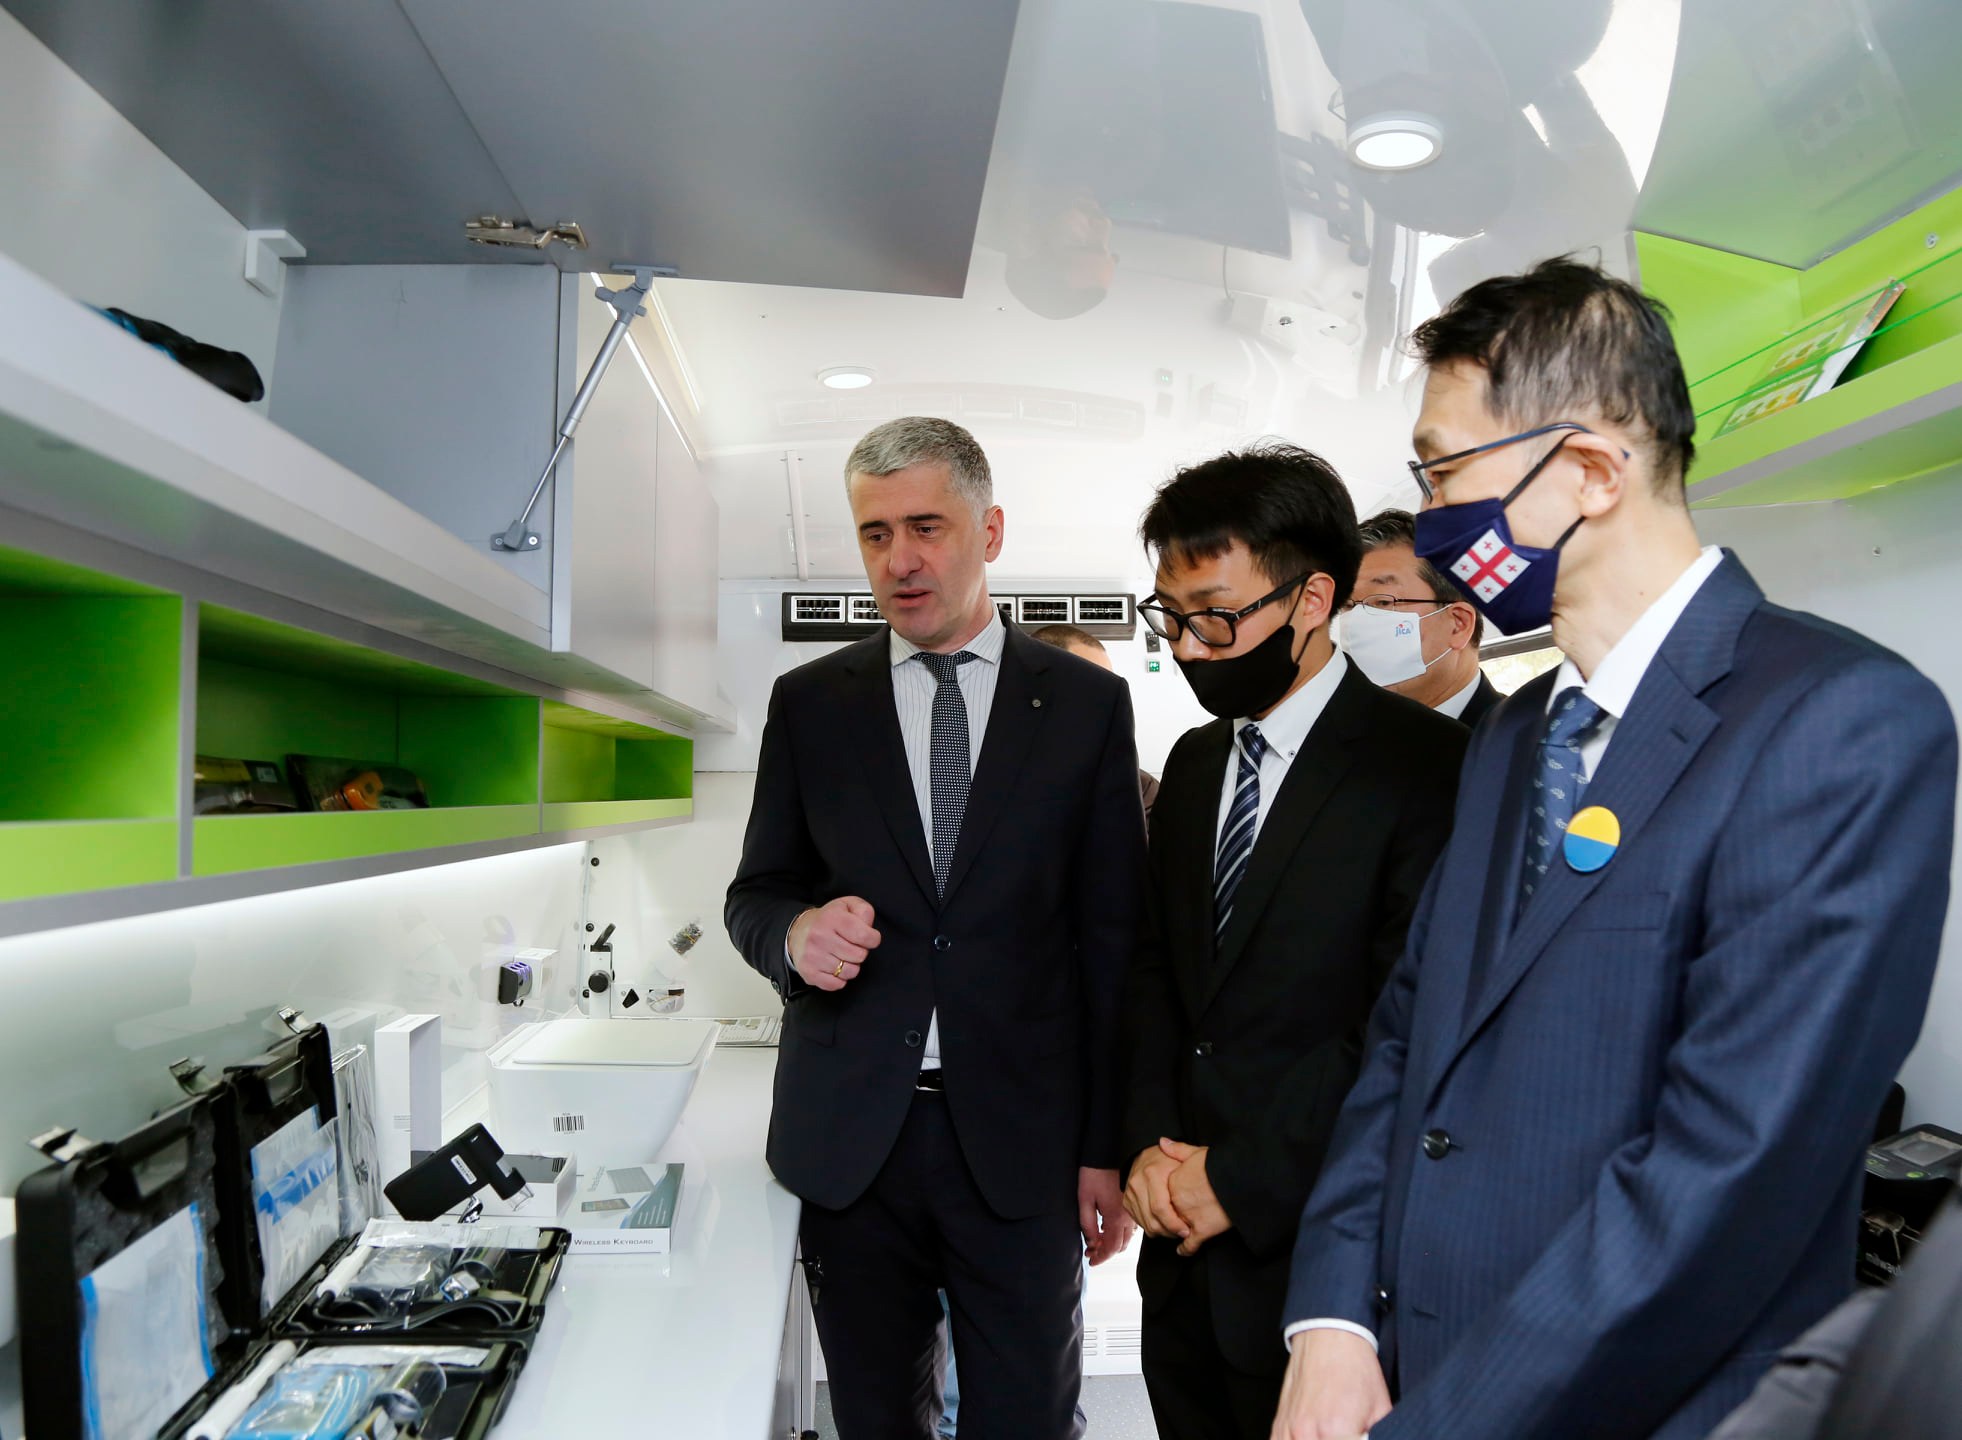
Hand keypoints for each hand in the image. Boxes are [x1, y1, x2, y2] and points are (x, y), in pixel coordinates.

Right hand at [789, 897, 880, 991]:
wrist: (798, 931)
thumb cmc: (830, 919)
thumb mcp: (849, 906)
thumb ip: (864, 912)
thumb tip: (868, 927)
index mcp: (832, 918)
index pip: (865, 936)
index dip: (873, 939)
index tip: (868, 937)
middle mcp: (819, 936)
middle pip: (859, 956)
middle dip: (860, 952)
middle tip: (850, 945)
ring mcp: (813, 956)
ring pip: (850, 972)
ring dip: (850, 965)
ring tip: (842, 955)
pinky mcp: (809, 973)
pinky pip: (837, 985)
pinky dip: (839, 978)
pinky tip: (833, 965)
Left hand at [1078, 1168, 1133, 1263]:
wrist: (1107, 1152)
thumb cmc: (1094, 1174)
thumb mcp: (1084, 1200)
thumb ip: (1088, 1224)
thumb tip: (1092, 1243)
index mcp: (1116, 1217)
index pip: (1111, 1248)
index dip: (1101, 1258)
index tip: (1091, 1261)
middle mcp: (1128, 1217)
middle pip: (1121, 1245)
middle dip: (1105, 1252)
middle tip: (1090, 1251)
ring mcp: (1132, 1211)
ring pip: (1127, 1237)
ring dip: (1113, 1243)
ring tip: (1097, 1241)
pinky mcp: (1132, 1204)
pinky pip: (1130, 1227)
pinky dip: (1119, 1234)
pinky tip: (1107, 1229)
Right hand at [1124, 1141, 1191, 1241]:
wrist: (1144, 1155)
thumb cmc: (1167, 1159)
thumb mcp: (1182, 1157)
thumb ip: (1187, 1159)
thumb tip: (1192, 1166)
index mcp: (1152, 1173)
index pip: (1161, 1208)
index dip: (1174, 1224)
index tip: (1187, 1230)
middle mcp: (1137, 1184)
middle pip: (1152, 1221)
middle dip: (1170, 1232)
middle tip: (1184, 1232)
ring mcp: (1130, 1193)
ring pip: (1146, 1225)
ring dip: (1162, 1232)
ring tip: (1176, 1229)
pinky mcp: (1127, 1201)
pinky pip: (1140, 1222)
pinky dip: (1153, 1227)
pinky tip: (1165, 1223)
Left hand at [1160, 1139, 1231, 1255]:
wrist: (1240, 1179)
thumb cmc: (1221, 1164)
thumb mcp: (1197, 1152)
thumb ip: (1177, 1150)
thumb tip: (1161, 1142)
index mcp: (1172, 1182)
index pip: (1160, 1196)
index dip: (1163, 1201)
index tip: (1166, 1203)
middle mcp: (1176, 1200)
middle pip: (1165, 1215)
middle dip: (1166, 1220)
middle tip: (1168, 1223)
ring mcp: (1188, 1217)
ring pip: (1174, 1231)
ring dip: (1175, 1234)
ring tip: (1177, 1235)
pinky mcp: (1203, 1230)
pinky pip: (1189, 1245)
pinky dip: (1186, 1249)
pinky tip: (1183, 1251)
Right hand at [1271, 1328, 1391, 1439]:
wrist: (1329, 1338)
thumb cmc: (1354, 1369)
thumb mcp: (1381, 1409)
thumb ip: (1379, 1435)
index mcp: (1337, 1431)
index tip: (1358, 1437)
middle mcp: (1308, 1433)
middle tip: (1349, 1435)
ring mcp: (1290, 1430)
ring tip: (1327, 1435)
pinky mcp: (1279, 1425)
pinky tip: (1308, 1438)